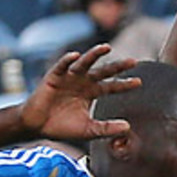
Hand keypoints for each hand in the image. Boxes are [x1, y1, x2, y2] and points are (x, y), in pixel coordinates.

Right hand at [17, 44, 138, 142]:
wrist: (37, 126)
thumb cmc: (62, 126)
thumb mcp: (88, 129)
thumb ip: (106, 128)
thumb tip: (127, 127)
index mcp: (91, 92)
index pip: (111, 86)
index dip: (124, 84)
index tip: (139, 82)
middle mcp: (82, 81)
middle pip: (103, 71)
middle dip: (117, 66)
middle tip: (133, 61)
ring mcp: (69, 77)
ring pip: (84, 63)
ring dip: (95, 54)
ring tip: (106, 47)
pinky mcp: (54, 76)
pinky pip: (62, 66)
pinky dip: (67, 60)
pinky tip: (75, 55)